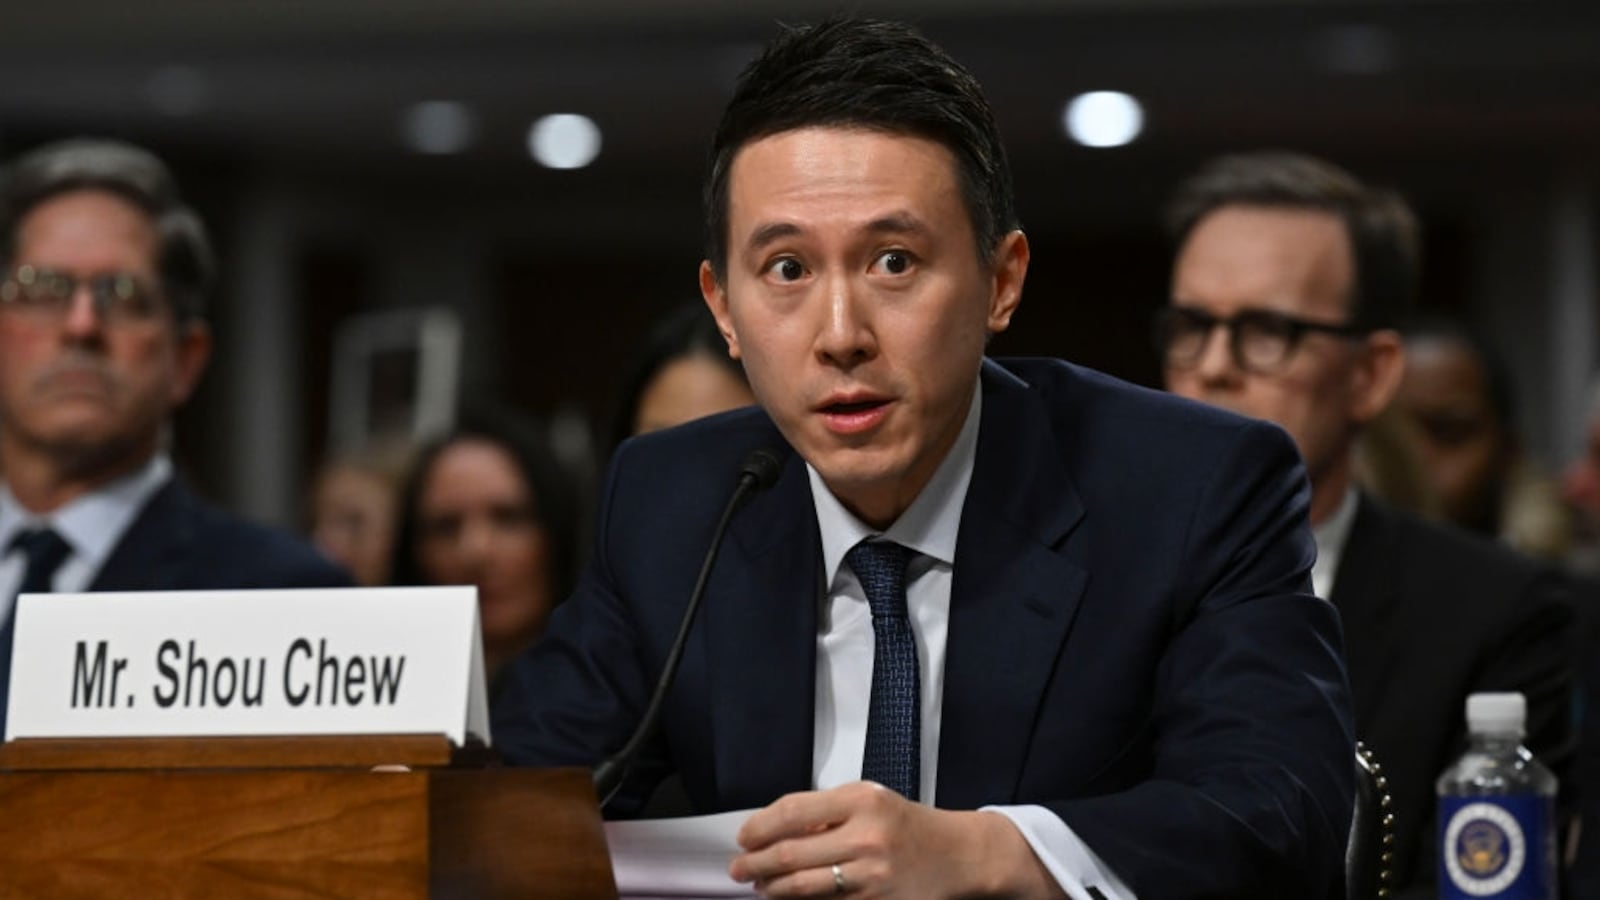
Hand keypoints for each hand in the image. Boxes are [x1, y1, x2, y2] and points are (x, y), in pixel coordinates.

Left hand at [728, 781, 1062, 897]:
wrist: (958, 855)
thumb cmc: (908, 826)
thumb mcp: (870, 801)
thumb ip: (826, 811)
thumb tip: (774, 831)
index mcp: (862, 800)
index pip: (792, 812)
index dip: (758, 827)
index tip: (744, 837)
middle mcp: (866, 837)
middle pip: (789, 854)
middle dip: (755, 864)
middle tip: (739, 868)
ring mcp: (871, 876)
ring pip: (802, 887)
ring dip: (771, 889)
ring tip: (759, 886)